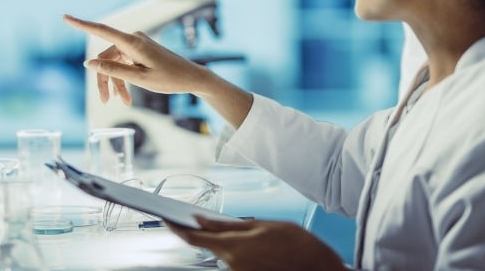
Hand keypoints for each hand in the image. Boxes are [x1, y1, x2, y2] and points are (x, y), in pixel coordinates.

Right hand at [63, 14, 211, 104]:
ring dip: (115, 82)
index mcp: (132, 42)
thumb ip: (114, 70)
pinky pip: (124, 63)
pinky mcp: (140, 51)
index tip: (65, 17)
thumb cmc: (169, 78)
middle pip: (106, 58)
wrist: (191, 78)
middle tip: (106, 101)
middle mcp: (133, 39)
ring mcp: (136, 45)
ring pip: (114, 63)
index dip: (81, 24)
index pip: (101, 30)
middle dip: (104, 79)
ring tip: (122, 102)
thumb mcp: (140, 79)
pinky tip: (126, 96)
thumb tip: (90, 64)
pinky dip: (123, 79)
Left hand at [168, 216, 345, 270]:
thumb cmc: (296, 244)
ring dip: (234, 244)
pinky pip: (238, 262)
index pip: (193, 238)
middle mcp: (233, 265)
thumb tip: (200, 219)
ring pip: (226, 254)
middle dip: (214, 233)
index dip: (176, 227)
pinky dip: (243, 253)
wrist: (320, 268)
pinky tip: (263, 250)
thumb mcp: (262, 225)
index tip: (164, 218)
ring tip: (263, 240)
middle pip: (211, 246)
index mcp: (233, 247)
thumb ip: (228, 224)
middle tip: (234, 224)